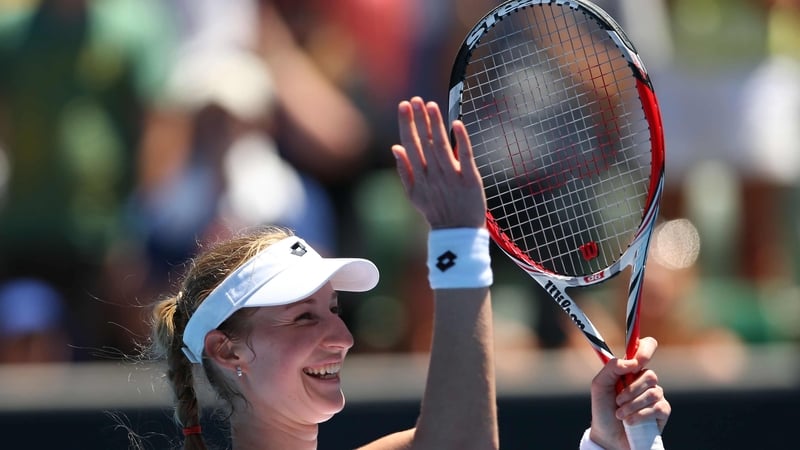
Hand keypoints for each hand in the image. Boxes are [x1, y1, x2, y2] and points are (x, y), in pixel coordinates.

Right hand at [392, 97, 485, 229]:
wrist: (457, 233)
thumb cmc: (436, 212)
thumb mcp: (414, 194)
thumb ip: (404, 170)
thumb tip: (395, 147)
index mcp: (420, 176)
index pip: (410, 144)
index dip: (407, 124)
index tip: (404, 106)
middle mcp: (434, 174)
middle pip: (424, 142)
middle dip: (419, 119)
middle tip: (415, 99)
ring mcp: (452, 176)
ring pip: (441, 146)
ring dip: (435, 125)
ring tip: (430, 106)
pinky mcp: (470, 179)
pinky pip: (464, 157)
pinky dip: (460, 141)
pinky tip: (456, 124)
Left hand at [589, 337, 670, 448]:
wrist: (608, 435)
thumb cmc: (603, 408)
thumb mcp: (600, 386)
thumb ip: (611, 368)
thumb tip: (632, 362)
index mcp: (631, 369)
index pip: (646, 347)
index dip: (646, 349)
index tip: (638, 361)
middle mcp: (645, 380)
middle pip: (650, 374)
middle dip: (631, 390)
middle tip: (618, 401)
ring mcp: (656, 395)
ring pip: (653, 392)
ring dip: (632, 405)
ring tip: (620, 414)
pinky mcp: (662, 412)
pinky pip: (658, 408)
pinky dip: (639, 415)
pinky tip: (629, 422)